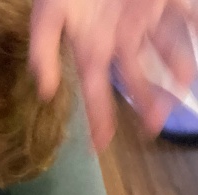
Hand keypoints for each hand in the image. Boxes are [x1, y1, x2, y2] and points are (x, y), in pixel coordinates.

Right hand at [29, 0, 196, 150]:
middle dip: (145, 102)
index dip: (98, 118)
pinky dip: (190, 34)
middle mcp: (119, 41)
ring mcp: (144, 19)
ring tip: (183, 85)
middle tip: (153, 127)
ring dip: (175, 69)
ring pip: (164, 52)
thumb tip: (46, 93)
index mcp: (91, 49)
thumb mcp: (48, 15)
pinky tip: (191, 62)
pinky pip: (183, 19)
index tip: (100, 145)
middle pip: (135, 78)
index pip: (94, 91)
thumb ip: (44, 51)